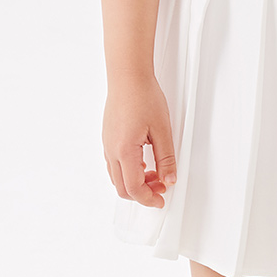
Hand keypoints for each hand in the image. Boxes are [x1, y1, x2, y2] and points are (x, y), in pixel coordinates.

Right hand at [102, 75, 176, 207]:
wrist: (128, 76)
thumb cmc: (143, 97)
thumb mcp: (162, 131)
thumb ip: (166, 159)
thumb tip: (169, 179)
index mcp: (124, 151)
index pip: (133, 188)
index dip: (148, 199)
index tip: (161, 200)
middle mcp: (111, 150)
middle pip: (122, 188)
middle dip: (142, 194)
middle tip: (161, 188)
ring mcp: (107, 145)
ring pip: (117, 177)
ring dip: (135, 182)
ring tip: (155, 174)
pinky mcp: (108, 138)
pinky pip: (114, 164)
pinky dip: (128, 171)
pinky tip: (144, 162)